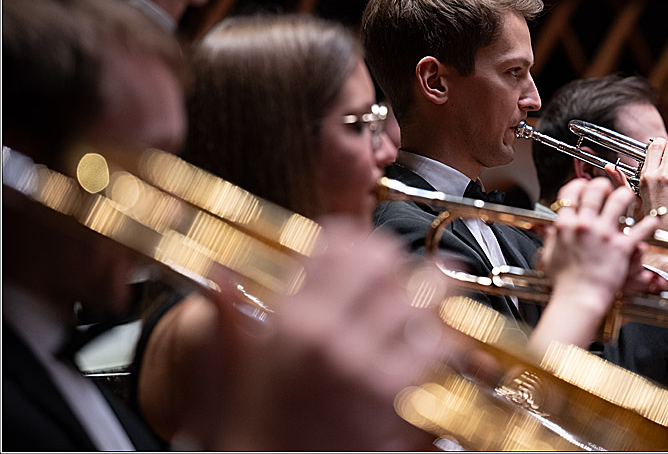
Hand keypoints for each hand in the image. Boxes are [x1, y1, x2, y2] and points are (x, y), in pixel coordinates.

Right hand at [195, 219, 448, 450]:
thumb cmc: (255, 432)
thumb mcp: (231, 371)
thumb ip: (229, 319)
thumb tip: (221, 275)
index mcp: (288, 321)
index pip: (335, 245)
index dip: (354, 238)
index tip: (360, 244)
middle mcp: (327, 335)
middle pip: (383, 262)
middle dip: (397, 261)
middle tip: (402, 268)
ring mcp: (364, 363)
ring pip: (417, 298)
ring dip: (430, 292)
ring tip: (438, 290)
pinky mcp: (395, 395)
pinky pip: (434, 345)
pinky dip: (442, 337)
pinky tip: (437, 339)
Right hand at [532, 177, 662, 349]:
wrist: (577, 300)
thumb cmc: (564, 284)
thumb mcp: (549, 257)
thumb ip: (551, 239)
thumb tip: (550, 230)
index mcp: (564, 226)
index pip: (570, 193)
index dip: (578, 185)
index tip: (583, 186)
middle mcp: (584, 225)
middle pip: (594, 191)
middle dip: (602, 185)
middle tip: (606, 188)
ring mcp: (603, 234)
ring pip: (618, 200)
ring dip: (625, 194)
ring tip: (628, 195)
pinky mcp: (621, 247)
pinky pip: (640, 228)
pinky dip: (649, 223)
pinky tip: (653, 219)